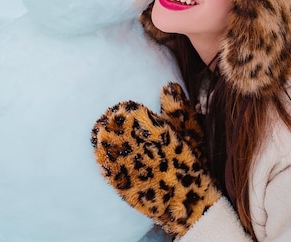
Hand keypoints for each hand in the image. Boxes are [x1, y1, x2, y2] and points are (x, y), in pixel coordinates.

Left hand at [91, 83, 221, 236]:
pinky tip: (98, 157)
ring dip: (101, 141)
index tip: (116, 109)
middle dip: (108, 125)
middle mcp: (141, 147)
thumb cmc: (193, 164)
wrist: (191, 205)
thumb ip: (177, 109)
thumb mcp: (191, 133)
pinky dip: (102, 162)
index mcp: (156, 131)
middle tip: (102, 121)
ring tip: (97, 135)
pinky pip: (108, 170)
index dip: (121, 111)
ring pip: (108, 149)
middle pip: (116, 130)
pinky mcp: (125, 186)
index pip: (131, 114)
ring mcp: (131, 168)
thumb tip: (168, 86)